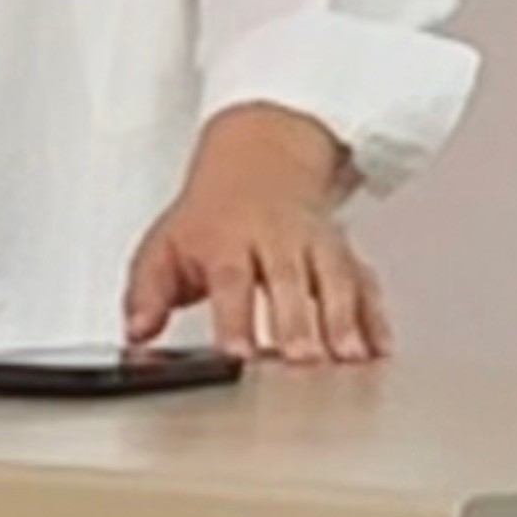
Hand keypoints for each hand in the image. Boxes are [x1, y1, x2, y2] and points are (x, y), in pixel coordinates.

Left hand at [123, 106, 382, 364]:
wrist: (262, 156)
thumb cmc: (212, 216)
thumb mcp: (166, 244)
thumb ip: (146, 291)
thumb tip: (136, 330)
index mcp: (228, 239)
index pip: (231, 279)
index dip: (235, 317)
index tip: (237, 354)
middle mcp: (276, 239)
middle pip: (289, 280)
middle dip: (297, 322)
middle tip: (302, 361)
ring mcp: (314, 244)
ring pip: (333, 277)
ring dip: (343, 319)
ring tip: (349, 359)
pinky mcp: (342, 253)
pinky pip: (364, 280)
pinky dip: (375, 315)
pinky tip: (380, 348)